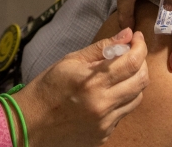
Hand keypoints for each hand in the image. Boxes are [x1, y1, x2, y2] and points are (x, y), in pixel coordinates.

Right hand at [15, 29, 149, 146]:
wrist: (29, 123)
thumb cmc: (47, 87)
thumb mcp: (70, 61)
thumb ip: (101, 48)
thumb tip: (127, 34)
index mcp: (93, 83)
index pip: (132, 62)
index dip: (140, 46)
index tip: (137, 37)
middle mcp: (103, 105)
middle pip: (141, 81)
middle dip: (142, 63)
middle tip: (133, 53)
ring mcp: (105, 124)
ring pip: (136, 99)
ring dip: (134, 82)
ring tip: (121, 73)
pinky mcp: (103, 136)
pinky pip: (122, 114)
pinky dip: (121, 100)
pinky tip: (107, 93)